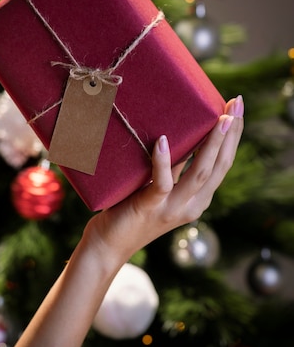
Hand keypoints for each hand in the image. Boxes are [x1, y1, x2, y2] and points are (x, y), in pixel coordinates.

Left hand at [81, 96, 243, 269]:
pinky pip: (162, 183)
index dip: (234, 137)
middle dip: (231, 134)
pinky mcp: (150, 208)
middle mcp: (192, 205)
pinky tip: (164, 140)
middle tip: (236, 104)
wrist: (110, 243)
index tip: (237, 108)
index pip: (223, 164)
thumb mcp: (159, 186)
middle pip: (219, 166)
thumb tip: (179, 132)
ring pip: (200, 174)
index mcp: (198, 198)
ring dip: (212, 144)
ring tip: (220, 118)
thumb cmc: (131, 208)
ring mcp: (172, 208)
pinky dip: (164, 161)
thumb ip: (174, 168)